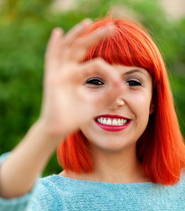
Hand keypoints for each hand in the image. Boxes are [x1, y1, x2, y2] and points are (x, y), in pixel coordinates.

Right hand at [39, 19, 122, 138]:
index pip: (97, 64)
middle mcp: (69, 70)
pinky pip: (51, 59)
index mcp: (79, 75)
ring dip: (77, 34)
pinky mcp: (52, 78)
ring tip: (88, 23)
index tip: (120, 85)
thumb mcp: (97, 103)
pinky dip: (53, 46)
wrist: (60, 128)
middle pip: (82, 47)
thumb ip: (110, 94)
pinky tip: (58, 33)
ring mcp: (60, 72)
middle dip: (96, 37)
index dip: (110, 72)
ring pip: (68, 48)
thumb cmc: (76, 116)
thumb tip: (124, 85)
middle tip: (113, 28)